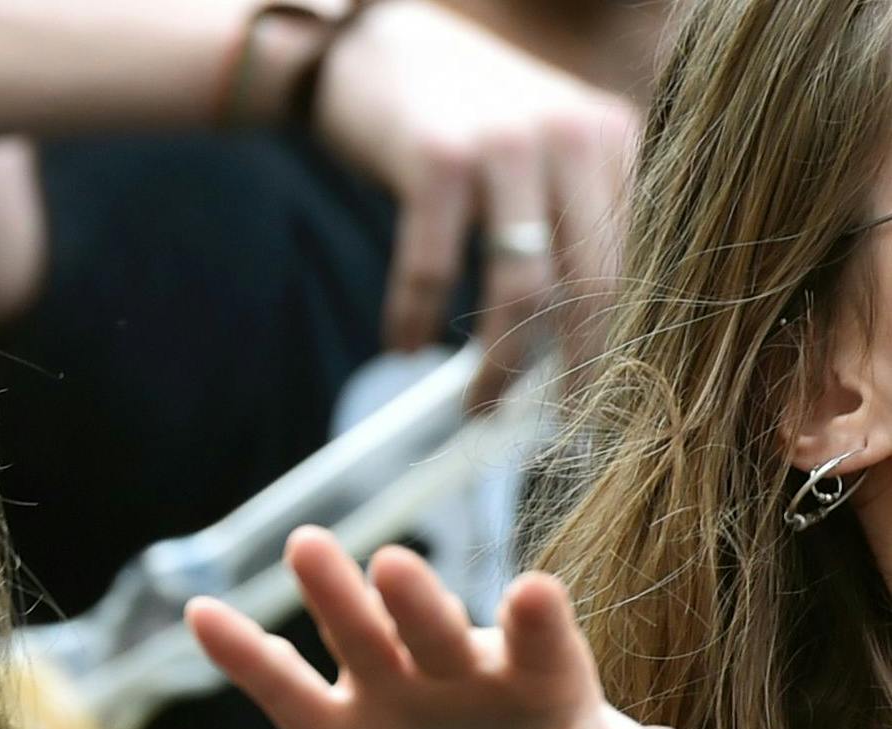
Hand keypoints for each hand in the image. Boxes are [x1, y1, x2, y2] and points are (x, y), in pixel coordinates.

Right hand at [187, 528, 690, 728]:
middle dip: (417, 604)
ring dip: (332, 595)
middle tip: (399, 566)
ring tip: (307, 547)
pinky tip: (202, 616)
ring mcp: (384, 686)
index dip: (539, 625)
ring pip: (355, 636)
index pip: (540, 645)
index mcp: (529, 674)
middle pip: (434, 630)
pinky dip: (240, 652)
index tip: (534, 594)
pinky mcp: (325, 722)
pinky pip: (277, 685)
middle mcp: (452, 665)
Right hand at [314, 0, 636, 404]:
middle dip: (563, 368)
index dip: (605, 340)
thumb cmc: (446, 110)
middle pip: (587, 281)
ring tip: (472, 404)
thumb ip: (564, 210)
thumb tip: (572, 333)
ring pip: (520, 286)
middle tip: (539, 423)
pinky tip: (401, 345)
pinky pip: (432, 267)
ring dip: (496, 362)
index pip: (625, 260)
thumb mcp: (531, 144)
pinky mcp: (438, 158)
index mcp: (610, 134)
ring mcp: (506, 143)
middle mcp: (572, 133)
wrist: (363, 47)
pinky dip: (413, 317)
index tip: (583, 397)